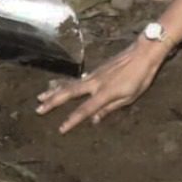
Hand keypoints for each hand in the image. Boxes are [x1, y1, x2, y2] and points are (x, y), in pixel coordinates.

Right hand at [37, 37, 163, 131]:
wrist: (143, 53)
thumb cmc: (140, 78)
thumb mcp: (129, 98)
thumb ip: (110, 108)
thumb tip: (94, 120)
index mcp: (104, 92)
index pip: (84, 109)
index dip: (72, 120)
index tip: (60, 128)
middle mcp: (95, 82)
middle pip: (69, 93)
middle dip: (53, 102)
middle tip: (38, 109)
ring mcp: (94, 74)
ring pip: (69, 84)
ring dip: (54, 90)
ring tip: (40, 96)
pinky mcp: (95, 70)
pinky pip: (76, 78)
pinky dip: (63, 83)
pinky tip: (57, 85)